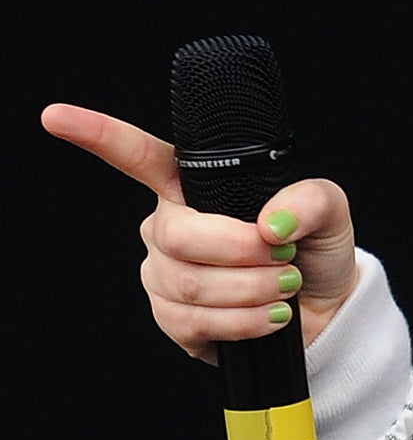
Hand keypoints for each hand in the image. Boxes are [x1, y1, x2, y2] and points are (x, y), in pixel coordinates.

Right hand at [40, 103, 358, 361]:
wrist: (328, 312)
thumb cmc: (316, 252)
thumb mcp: (329, 213)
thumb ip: (310, 200)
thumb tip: (271, 223)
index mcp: (193, 189)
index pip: (138, 157)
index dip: (98, 136)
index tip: (57, 118)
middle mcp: (168, 228)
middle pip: (178, 234)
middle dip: (239, 250)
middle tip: (283, 258)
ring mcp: (166, 274)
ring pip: (188, 282)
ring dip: (250, 289)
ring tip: (285, 287)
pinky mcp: (176, 320)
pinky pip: (194, 321)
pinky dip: (243, 321)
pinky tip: (270, 317)